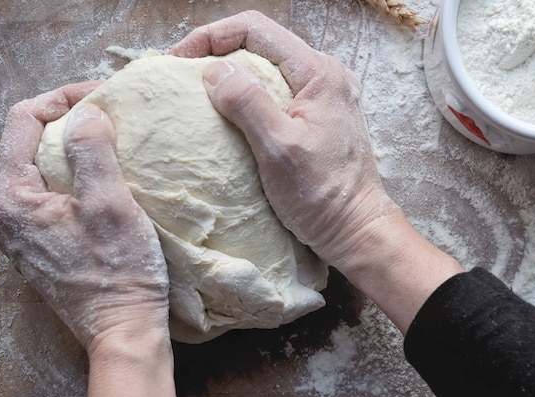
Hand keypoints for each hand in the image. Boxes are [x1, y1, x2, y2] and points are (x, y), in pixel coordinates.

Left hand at [0, 83, 169, 351]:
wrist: (122, 329)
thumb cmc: (120, 271)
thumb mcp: (110, 204)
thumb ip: (92, 150)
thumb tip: (86, 111)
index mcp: (11, 198)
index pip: (23, 119)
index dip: (63, 98)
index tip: (102, 96)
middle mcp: (3, 213)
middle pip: (28, 143)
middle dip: (68, 121)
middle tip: (110, 116)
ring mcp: (17, 231)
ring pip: (39, 168)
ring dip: (72, 150)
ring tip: (111, 144)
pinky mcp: (37, 243)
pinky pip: (48, 194)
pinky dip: (73, 176)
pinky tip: (102, 180)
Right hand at [171, 12, 462, 334]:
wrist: (356, 229)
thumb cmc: (322, 194)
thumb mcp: (278, 149)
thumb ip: (248, 102)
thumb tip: (213, 69)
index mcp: (319, 73)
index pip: (256, 30)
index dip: (211, 37)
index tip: (178, 60)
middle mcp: (326, 75)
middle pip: (262, 44)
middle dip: (218, 52)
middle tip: (183, 75)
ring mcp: (325, 95)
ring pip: (269, 68)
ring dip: (232, 75)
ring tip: (200, 93)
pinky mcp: (320, 116)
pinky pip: (278, 92)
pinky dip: (249, 95)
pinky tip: (230, 114)